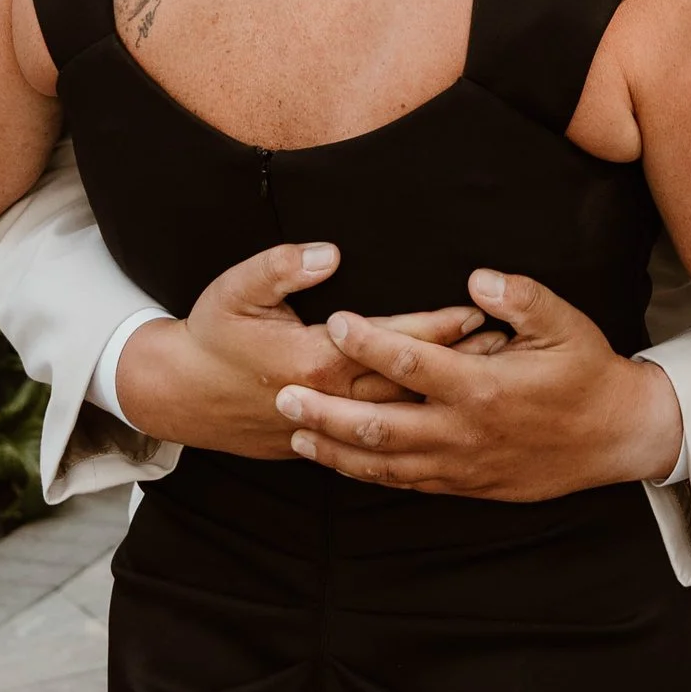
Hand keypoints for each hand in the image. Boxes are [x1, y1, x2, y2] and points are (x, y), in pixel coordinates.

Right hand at [113, 240, 484, 461]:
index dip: (436, 326)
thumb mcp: (235, 290)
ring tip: (494, 375)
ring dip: (447, 393)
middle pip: (409, 380)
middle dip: (459, 363)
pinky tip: (447, 411)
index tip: (477, 311)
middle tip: (508, 345)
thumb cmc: (213, 334)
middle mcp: (329, 396)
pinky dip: (420, 420)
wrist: (182, 395)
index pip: (390, 341)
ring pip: (402, 411)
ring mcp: (329, 423)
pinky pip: (382, 435)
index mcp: (314, 358)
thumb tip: (327, 253)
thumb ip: (280, 267)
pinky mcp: (326, 438)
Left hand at [273, 270, 684, 497]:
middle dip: (326, 409)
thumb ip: (520, 297)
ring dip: (334, 448)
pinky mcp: (464, 485)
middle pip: (377, 425)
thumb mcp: (565, 324)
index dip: (368, 342)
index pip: (411, 363)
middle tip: (282, 393)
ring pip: (382, 463)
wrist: (614, 438)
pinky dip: (365, 472)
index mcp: (483, 387)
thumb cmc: (588, 373)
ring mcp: (460, 464)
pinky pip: (404, 482)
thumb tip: (476, 277)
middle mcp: (463, 431)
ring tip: (294, 432)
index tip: (335, 322)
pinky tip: (338, 461)